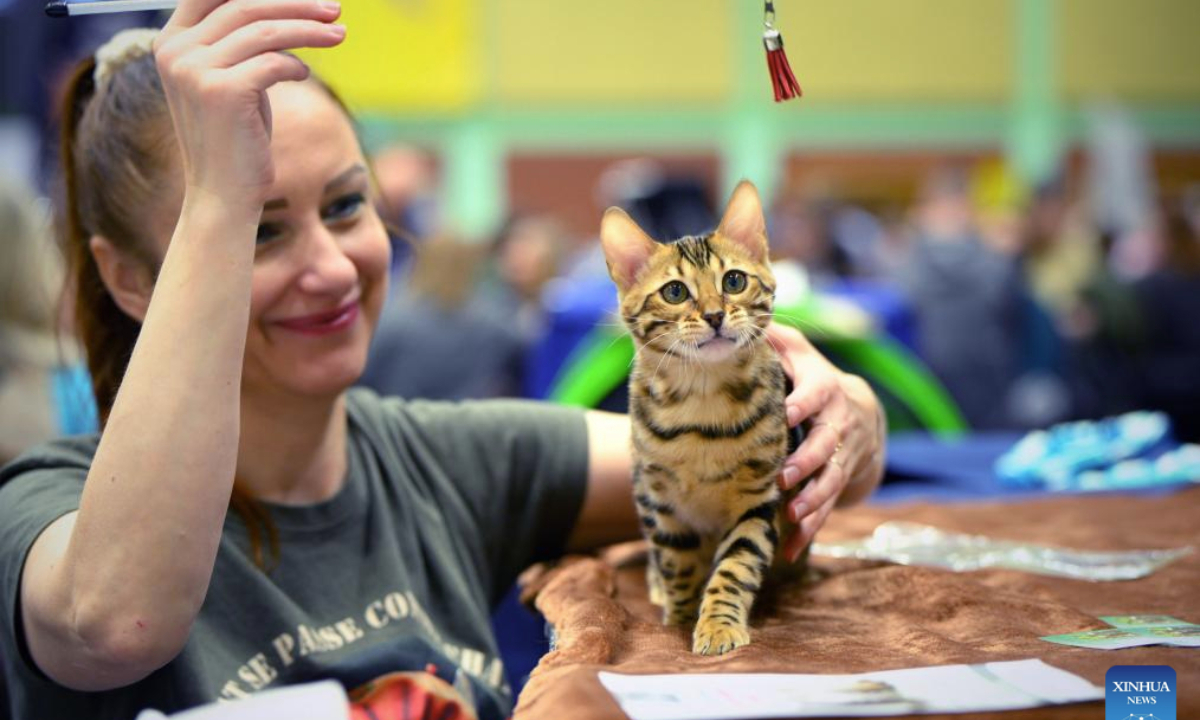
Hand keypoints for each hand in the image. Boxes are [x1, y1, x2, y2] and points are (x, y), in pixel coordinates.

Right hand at [152, 0, 345, 208]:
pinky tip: (305, 74)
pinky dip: (296, 65)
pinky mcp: (222, 91)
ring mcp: (195, 70)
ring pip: (265, 31)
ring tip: (339, 34)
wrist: (224, 193)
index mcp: (171, 42)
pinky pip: (274, 62)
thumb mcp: (233, 79)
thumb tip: (284, 4)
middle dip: (296, 3)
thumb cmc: (236, 137)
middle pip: (245, 4)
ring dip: (309, 29)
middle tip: (335, 9)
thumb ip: (242, 42)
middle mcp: (176, 51)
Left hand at [767, 323, 885, 560]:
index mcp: (824, 390)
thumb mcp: (801, 354)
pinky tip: (790, 548)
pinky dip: (811, 529)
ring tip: (790, 515)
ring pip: (830, 480)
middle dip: (805, 463)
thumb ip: (778, 340)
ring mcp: (842, 456)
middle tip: (783, 477)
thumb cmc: (815, 379)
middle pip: (825, 445)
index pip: (814, 395)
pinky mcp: (840, 481)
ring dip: (812, 500)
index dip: (801, 404)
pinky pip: (828, 507)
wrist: (864, 411)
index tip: (785, 414)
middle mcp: (837, 424)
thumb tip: (751, 321)